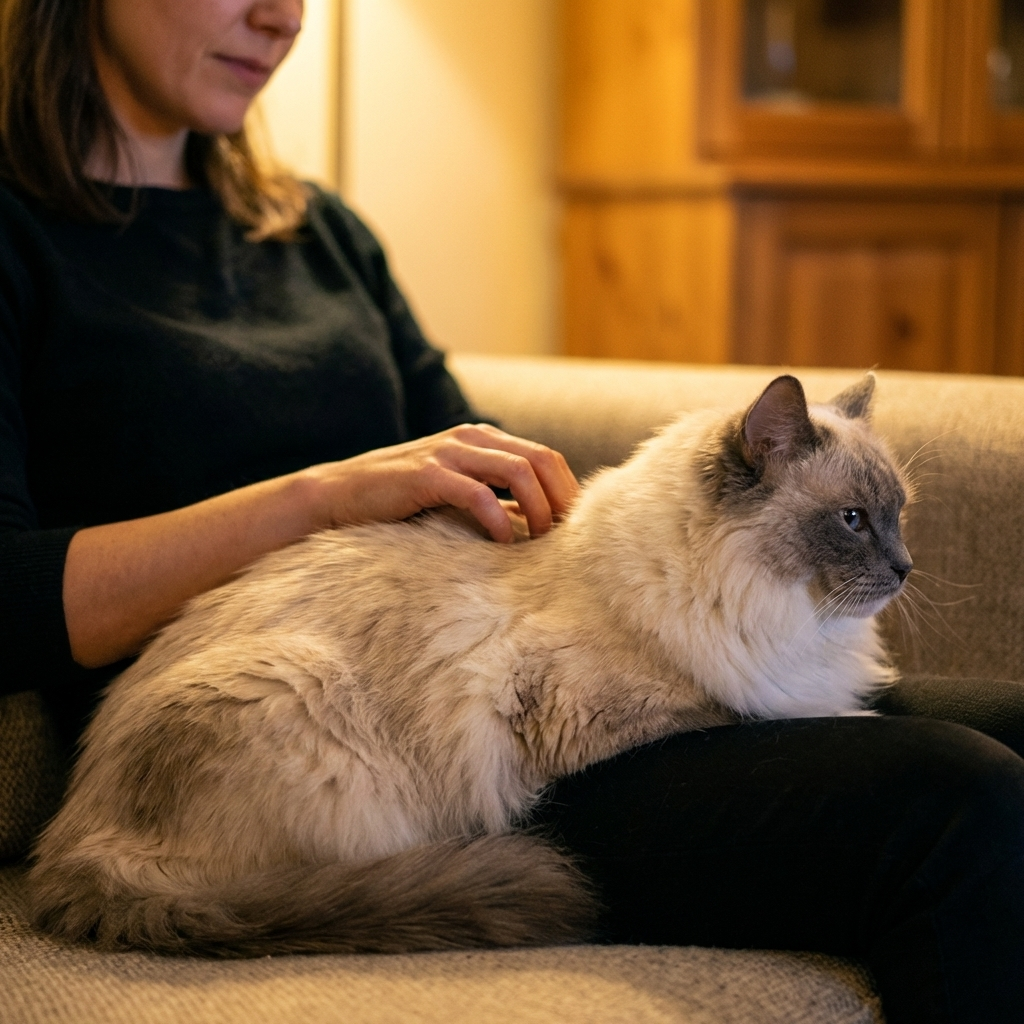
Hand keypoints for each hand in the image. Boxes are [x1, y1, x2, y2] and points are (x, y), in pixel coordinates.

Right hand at [302, 424, 579, 542]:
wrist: (335, 496)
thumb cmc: (398, 501)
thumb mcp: (454, 494)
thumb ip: (494, 500)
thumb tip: (538, 525)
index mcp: (481, 439)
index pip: (544, 456)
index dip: (566, 491)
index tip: (574, 529)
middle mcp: (469, 438)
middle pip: (540, 459)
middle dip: (561, 499)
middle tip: (567, 538)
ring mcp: (447, 453)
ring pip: (518, 470)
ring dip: (538, 509)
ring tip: (541, 542)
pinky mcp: (426, 475)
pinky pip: (478, 494)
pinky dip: (499, 520)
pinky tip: (504, 544)